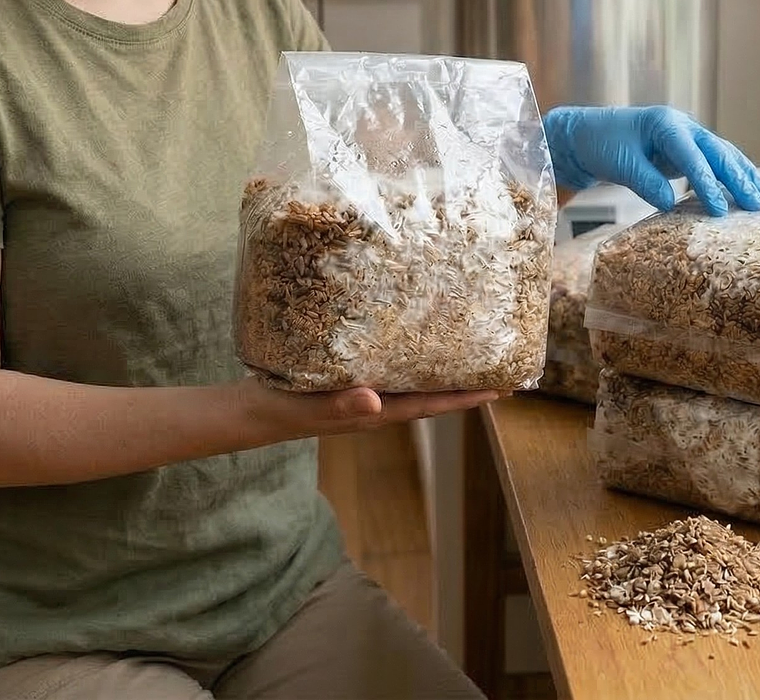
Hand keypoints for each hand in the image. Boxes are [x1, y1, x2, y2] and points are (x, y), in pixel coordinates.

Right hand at [244, 382, 504, 441]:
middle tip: (504, 370)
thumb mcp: (311, 406)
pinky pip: (396, 373)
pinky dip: (415, 363)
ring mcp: (369, 396)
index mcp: (376, 412)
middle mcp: (380, 406)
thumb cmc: (283, 408)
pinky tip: (422, 348)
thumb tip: (376, 402)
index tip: (499, 389)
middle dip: (467, 386)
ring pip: (417, 385)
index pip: (430, 404)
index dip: (465, 398)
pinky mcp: (355, 382)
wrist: (256, 411)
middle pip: (433, 396)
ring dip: (445, 375)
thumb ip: (341, 404)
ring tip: (475, 357)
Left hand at [542, 105, 759, 216]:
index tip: (719, 210)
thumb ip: (646, 182)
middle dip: (739, 179)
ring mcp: (687, 137)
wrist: (586, 135)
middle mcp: (683, 126)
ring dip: (744, 176)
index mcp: (666, 124)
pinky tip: (748, 188)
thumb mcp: (620, 163)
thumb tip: (672, 204)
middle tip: (758, 204)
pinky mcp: (685, 150)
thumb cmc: (600, 144)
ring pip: (722, 155)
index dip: (708, 184)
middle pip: (718, 152)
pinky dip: (731, 175)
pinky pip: (713, 162)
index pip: (694, 156)